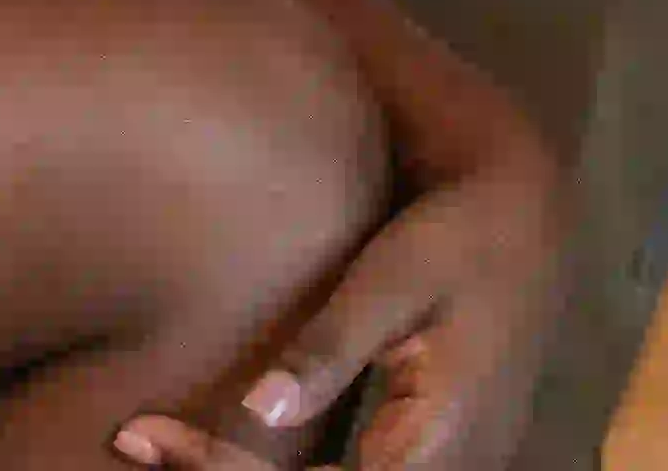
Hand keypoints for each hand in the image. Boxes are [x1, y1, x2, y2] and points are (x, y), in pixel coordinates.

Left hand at [120, 137, 568, 470]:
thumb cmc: (461, 235)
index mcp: (434, 446)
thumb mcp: (398, 275)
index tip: (142, 433)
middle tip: (136, 439)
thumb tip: (260, 409)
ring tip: (162, 442)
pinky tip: (219, 439)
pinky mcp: (432, 464)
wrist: (532, 220)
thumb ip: (333, 345)